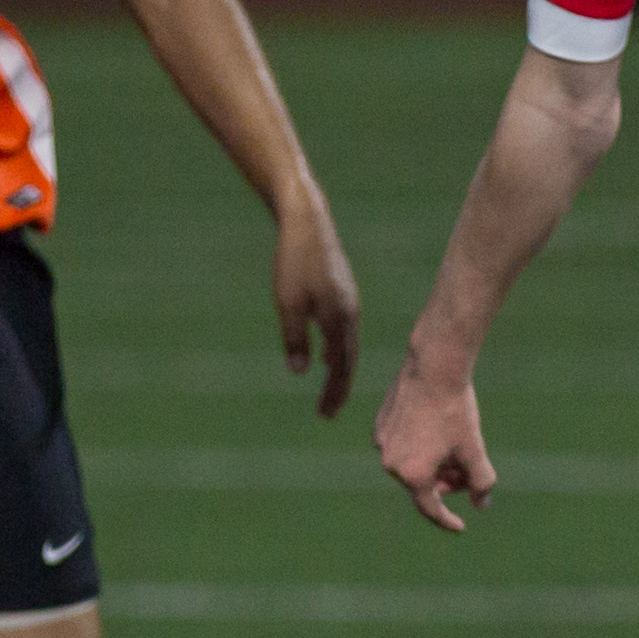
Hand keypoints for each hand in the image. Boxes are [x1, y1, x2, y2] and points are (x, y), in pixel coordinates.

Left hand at [274, 191, 362, 416]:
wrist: (307, 221)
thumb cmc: (293, 262)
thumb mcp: (288, 304)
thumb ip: (294, 339)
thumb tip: (298, 372)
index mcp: (340, 319)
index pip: (341, 367)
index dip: (334, 393)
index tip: (325, 415)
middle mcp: (350, 313)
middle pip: (348, 360)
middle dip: (339, 388)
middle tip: (328, 413)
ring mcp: (349, 301)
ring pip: (348, 344)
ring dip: (340, 370)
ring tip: (331, 389)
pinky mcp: (342, 291)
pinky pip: (344, 330)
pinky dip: (339, 349)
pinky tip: (328, 353)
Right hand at [374, 351, 496, 532]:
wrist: (433, 367)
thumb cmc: (455, 410)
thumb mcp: (474, 449)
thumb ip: (481, 482)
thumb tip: (481, 504)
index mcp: (413, 475)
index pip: (431, 509)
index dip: (448, 521)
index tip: (460, 527)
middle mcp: (391, 464)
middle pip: (421, 486)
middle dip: (445, 483)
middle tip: (464, 470)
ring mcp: (382, 443)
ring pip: (410, 466)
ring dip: (431, 466)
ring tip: (451, 446)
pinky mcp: (379, 426)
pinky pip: (400, 447)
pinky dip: (418, 448)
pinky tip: (435, 429)